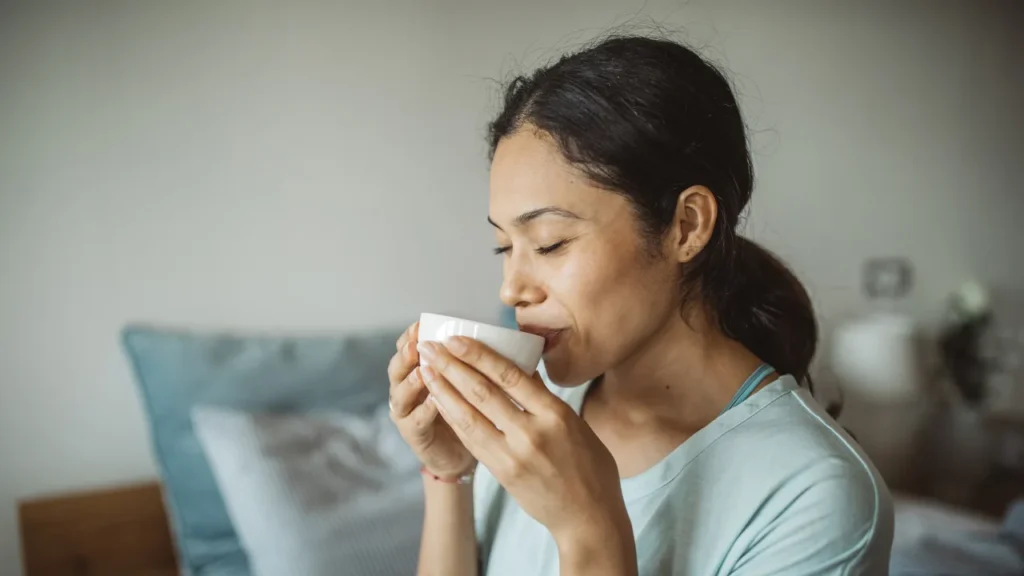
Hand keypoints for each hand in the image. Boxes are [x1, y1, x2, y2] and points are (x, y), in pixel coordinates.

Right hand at [387, 322, 475, 479]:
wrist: (460, 452)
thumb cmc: (467, 411)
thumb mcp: (470, 383)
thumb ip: (475, 362)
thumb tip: (506, 336)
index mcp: (420, 370)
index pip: (408, 348)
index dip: (412, 335)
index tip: (421, 323)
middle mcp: (408, 390)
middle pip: (397, 368)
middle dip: (406, 355)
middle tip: (417, 344)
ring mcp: (408, 413)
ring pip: (401, 395)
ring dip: (411, 382)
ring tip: (423, 371)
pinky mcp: (415, 436)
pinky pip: (416, 422)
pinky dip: (424, 411)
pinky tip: (434, 402)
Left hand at [416, 337, 631, 545]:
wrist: (588, 517)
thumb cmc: (590, 467)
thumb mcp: (576, 425)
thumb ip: (546, 399)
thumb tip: (523, 369)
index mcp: (556, 413)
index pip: (510, 376)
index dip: (479, 355)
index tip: (457, 340)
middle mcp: (533, 432)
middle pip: (484, 392)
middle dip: (452, 366)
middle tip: (430, 347)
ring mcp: (514, 455)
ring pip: (470, 416)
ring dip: (443, 391)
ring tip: (426, 370)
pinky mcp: (502, 473)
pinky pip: (472, 440)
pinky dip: (453, 418)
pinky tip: (439, 402)